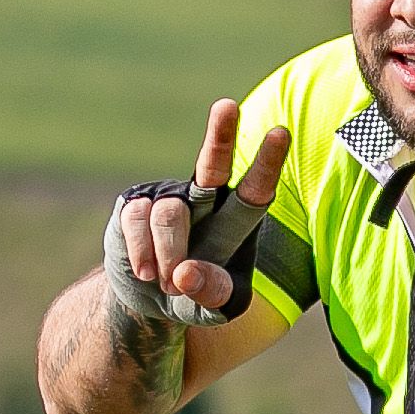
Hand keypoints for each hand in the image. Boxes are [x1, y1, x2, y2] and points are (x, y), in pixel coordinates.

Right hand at [113, 98, 292, 321]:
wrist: (149, 300)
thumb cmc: (197, 297)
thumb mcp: (216, 307)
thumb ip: (210, 295)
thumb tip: (184, 274)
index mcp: (236, 220)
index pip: (255, 190)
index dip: (267, 163)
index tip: (281, 133)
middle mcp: (205, 201)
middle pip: (212, 167)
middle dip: (219, 137)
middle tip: (227, 106)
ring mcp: (168, 198)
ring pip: (170, 217)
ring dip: (169, 257)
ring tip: (168, 284)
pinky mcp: (133, 204)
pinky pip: (137, 222)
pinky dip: (143, 255)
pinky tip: (146, 273)